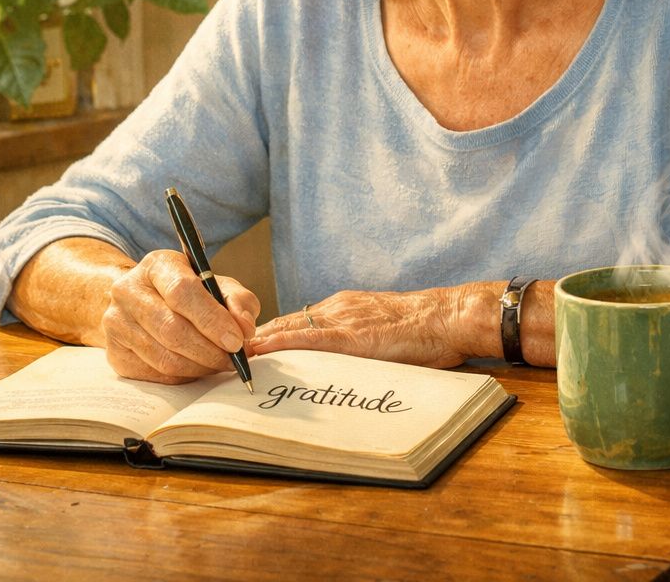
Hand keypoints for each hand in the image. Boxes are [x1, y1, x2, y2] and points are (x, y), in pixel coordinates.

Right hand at [101, 249, 260, 383]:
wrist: (140, 302)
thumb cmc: (186, 293)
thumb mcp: (215, 284)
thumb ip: (237, 300)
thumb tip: (244, 327)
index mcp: (157, 265)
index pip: (182, 292)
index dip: (212, 319)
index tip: (236, 340)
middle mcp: (128, 290)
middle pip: (172, 329)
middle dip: (210, 350)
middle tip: (234, 360)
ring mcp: (116, 323)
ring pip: (164, 358)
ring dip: (200, 367)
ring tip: (220, 364)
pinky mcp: (114, 353)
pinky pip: (156, 374)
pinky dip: (184, 376)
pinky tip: (197, 368)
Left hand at [250, 287, 469, 367]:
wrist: (446, 317)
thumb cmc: (422, 329)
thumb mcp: (380, 328)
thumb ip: (354, 340)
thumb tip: (334, 361)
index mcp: (342, 307)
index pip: (294, 323)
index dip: (267, 337)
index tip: (244, 349)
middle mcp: (335, 309)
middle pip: (282, 324)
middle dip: (252, 340)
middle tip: (222, 356)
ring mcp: (341, 320)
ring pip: (288, 330)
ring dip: (258, 345)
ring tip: (230, 359)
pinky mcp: (351, 337)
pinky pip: (307, 341)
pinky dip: (279, 346)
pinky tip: (258, 353)